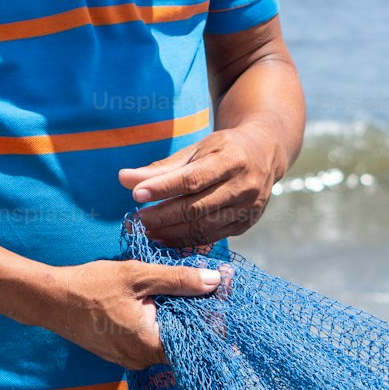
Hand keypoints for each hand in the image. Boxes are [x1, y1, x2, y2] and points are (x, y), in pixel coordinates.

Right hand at [39, 258, 220, 370]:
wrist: (50, 300)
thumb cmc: (92, 286)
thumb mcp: (139, 276)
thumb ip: (179, 280)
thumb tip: (215, 281)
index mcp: (151, 345)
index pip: (197, 339)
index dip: (214, 317)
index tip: (224, 294)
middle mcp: (142, 359)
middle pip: (184, 340)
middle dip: (198, 315)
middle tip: (209, 287)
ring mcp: (130, 359)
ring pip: (167, 340)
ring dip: (178, 318)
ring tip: (185, 291)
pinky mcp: (121, 353)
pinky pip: (151, 341)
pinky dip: (160, 323)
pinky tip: (160, 302)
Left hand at [118, 125, 280, 246]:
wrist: (265, 153)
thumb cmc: (223, 149)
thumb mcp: (196, 151)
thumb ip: (161, 168)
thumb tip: (123, 178)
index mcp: (232, 159)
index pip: (193, 179)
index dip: (163, 188)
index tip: (136, 194)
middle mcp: (245, 185)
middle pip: (197, 207)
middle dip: (164, 215)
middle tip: (138, 219)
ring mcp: (248, 207)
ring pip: (204, 227)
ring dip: (172, 232)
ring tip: (148, 230)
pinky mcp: (246, 224)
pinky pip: (212, 237)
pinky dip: (187, 241)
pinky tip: (167, 237)